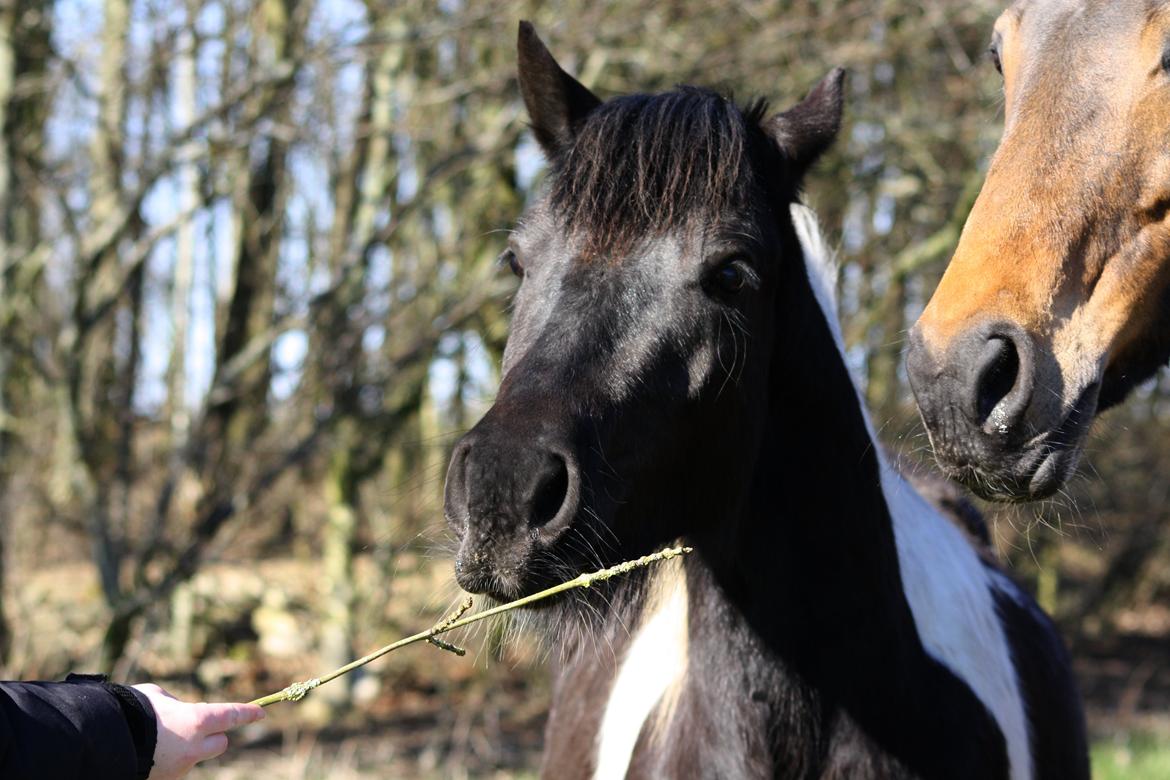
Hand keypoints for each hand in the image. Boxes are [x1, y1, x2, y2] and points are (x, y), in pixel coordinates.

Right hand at [131, 684, 264, 779]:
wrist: (103, 743)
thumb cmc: (130, 711)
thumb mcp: (157, 696)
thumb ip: (177, 704)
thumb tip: (182, 712)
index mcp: (197, 721)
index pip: (232, 716)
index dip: (248, 714)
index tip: (261, 714)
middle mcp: (194, 747)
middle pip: (220, 743)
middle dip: (213, 736)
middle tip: (196, 728)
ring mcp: (180, 768)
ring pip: (195, 757)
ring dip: (186, 750)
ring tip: (158, 741)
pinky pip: (175, 769)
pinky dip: (168, 762)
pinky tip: (149, 754)